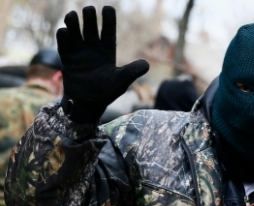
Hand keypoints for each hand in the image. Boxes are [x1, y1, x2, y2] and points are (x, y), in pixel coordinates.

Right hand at [57, 6, 148, 122]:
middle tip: (89, 10)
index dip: (108, 18)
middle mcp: (93, 48)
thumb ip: (132, 71)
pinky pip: (63, 43)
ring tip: (73, 17)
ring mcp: (79, 52)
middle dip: (89, 16)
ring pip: (75, 30)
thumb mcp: (121, 81)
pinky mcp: (67, 58)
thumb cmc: (107, 93)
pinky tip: (65, 32)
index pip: (109, 30)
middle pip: (90, 25)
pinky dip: (63, 36)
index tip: (107, 8)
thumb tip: (147, 64)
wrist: (88, 105)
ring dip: (72, 21)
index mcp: (107, 50)